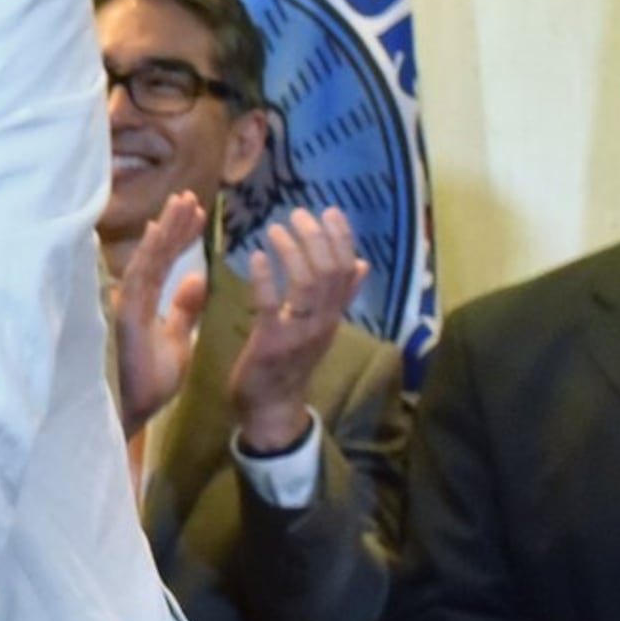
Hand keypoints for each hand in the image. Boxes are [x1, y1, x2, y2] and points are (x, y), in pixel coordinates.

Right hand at [110, 192, 205, 437]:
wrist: (130, 415)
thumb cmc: (148, 384)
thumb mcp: (177, 342)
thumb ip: (183, 311)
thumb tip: (195, 278)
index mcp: (143, 304)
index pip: (163, 263)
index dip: (179, 237)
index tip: (198, 215)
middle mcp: (130, 299)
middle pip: (154, 254)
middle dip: (172, 225)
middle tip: (191, 198)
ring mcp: (124, 306)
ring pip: (147, 259)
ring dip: (165, 230)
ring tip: (185, 203)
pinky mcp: (124, 316)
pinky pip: (138, 278)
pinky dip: (149, 253)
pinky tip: (159, 230)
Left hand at [229, 206, 370, 454]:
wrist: (271, 409)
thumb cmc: (289, 363)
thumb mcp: (320, 327)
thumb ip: (340, 297)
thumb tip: (362, 264)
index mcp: (333, 316)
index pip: (348, 270)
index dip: (342, 239)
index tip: (330, 211)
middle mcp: (323, 322)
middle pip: (330, 272)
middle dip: (317, 238)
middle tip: (298, 214)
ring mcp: (299, 334)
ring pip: (308, 285)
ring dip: (293, 252)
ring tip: (276, 229)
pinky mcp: (271, 344)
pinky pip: (272, 307)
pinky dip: (266, 279)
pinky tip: (257, 257)